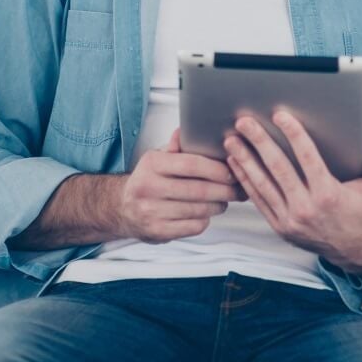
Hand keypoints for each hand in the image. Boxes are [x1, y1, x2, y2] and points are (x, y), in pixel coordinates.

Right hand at [115, 130, 241, 243]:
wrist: (122, 208)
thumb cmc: (149, 180)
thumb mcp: (157, 158)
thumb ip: (176, 147)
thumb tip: (186, 130)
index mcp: (152, 164)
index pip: (192, 165)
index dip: (217, 169)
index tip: (233, 171)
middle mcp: (148, 188)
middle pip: (199, 190)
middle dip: (225, 190)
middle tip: (239, 189)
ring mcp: (151, 212)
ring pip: (199, 210)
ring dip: (219, 205)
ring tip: (225, 200)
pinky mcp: (157, 232)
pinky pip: (193, 227)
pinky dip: (205, 220)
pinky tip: (206, 213)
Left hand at [222, 111, 361, 275]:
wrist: (357, 251)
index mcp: (329, 195)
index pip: (307, 158)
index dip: (293, 134)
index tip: (279, 115)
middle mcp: (306, 208)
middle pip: (278, 168)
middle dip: (259, 142)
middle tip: (245, 122)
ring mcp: (290, 220)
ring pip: (262, 185)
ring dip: (245, 160)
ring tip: (232, 140)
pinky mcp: (280, 227)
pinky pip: (259, 201)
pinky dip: (246, 181)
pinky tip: (236, 164)